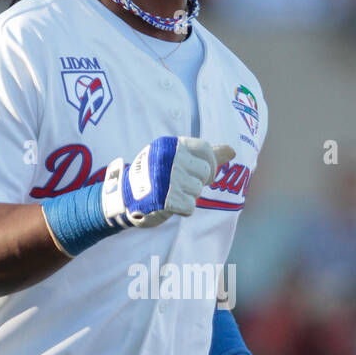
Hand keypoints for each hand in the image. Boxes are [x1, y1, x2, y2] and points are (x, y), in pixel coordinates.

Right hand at [102, 136, 233, 228]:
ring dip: (188, 196)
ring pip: (198, 191)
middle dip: (195, 182)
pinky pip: (190, 207)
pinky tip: (168, 204)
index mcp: (170, 145)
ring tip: (169, 193)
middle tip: (177, 184)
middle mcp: (169, 159)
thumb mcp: (176, 159)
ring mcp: (166, 179)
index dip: (207, 165)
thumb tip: (232, 151)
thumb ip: (206, 156)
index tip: (197, 172)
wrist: (123, 198)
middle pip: (205, 173)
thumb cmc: (154, 177)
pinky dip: (181, 209)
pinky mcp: (166, 199)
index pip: (206, 150)